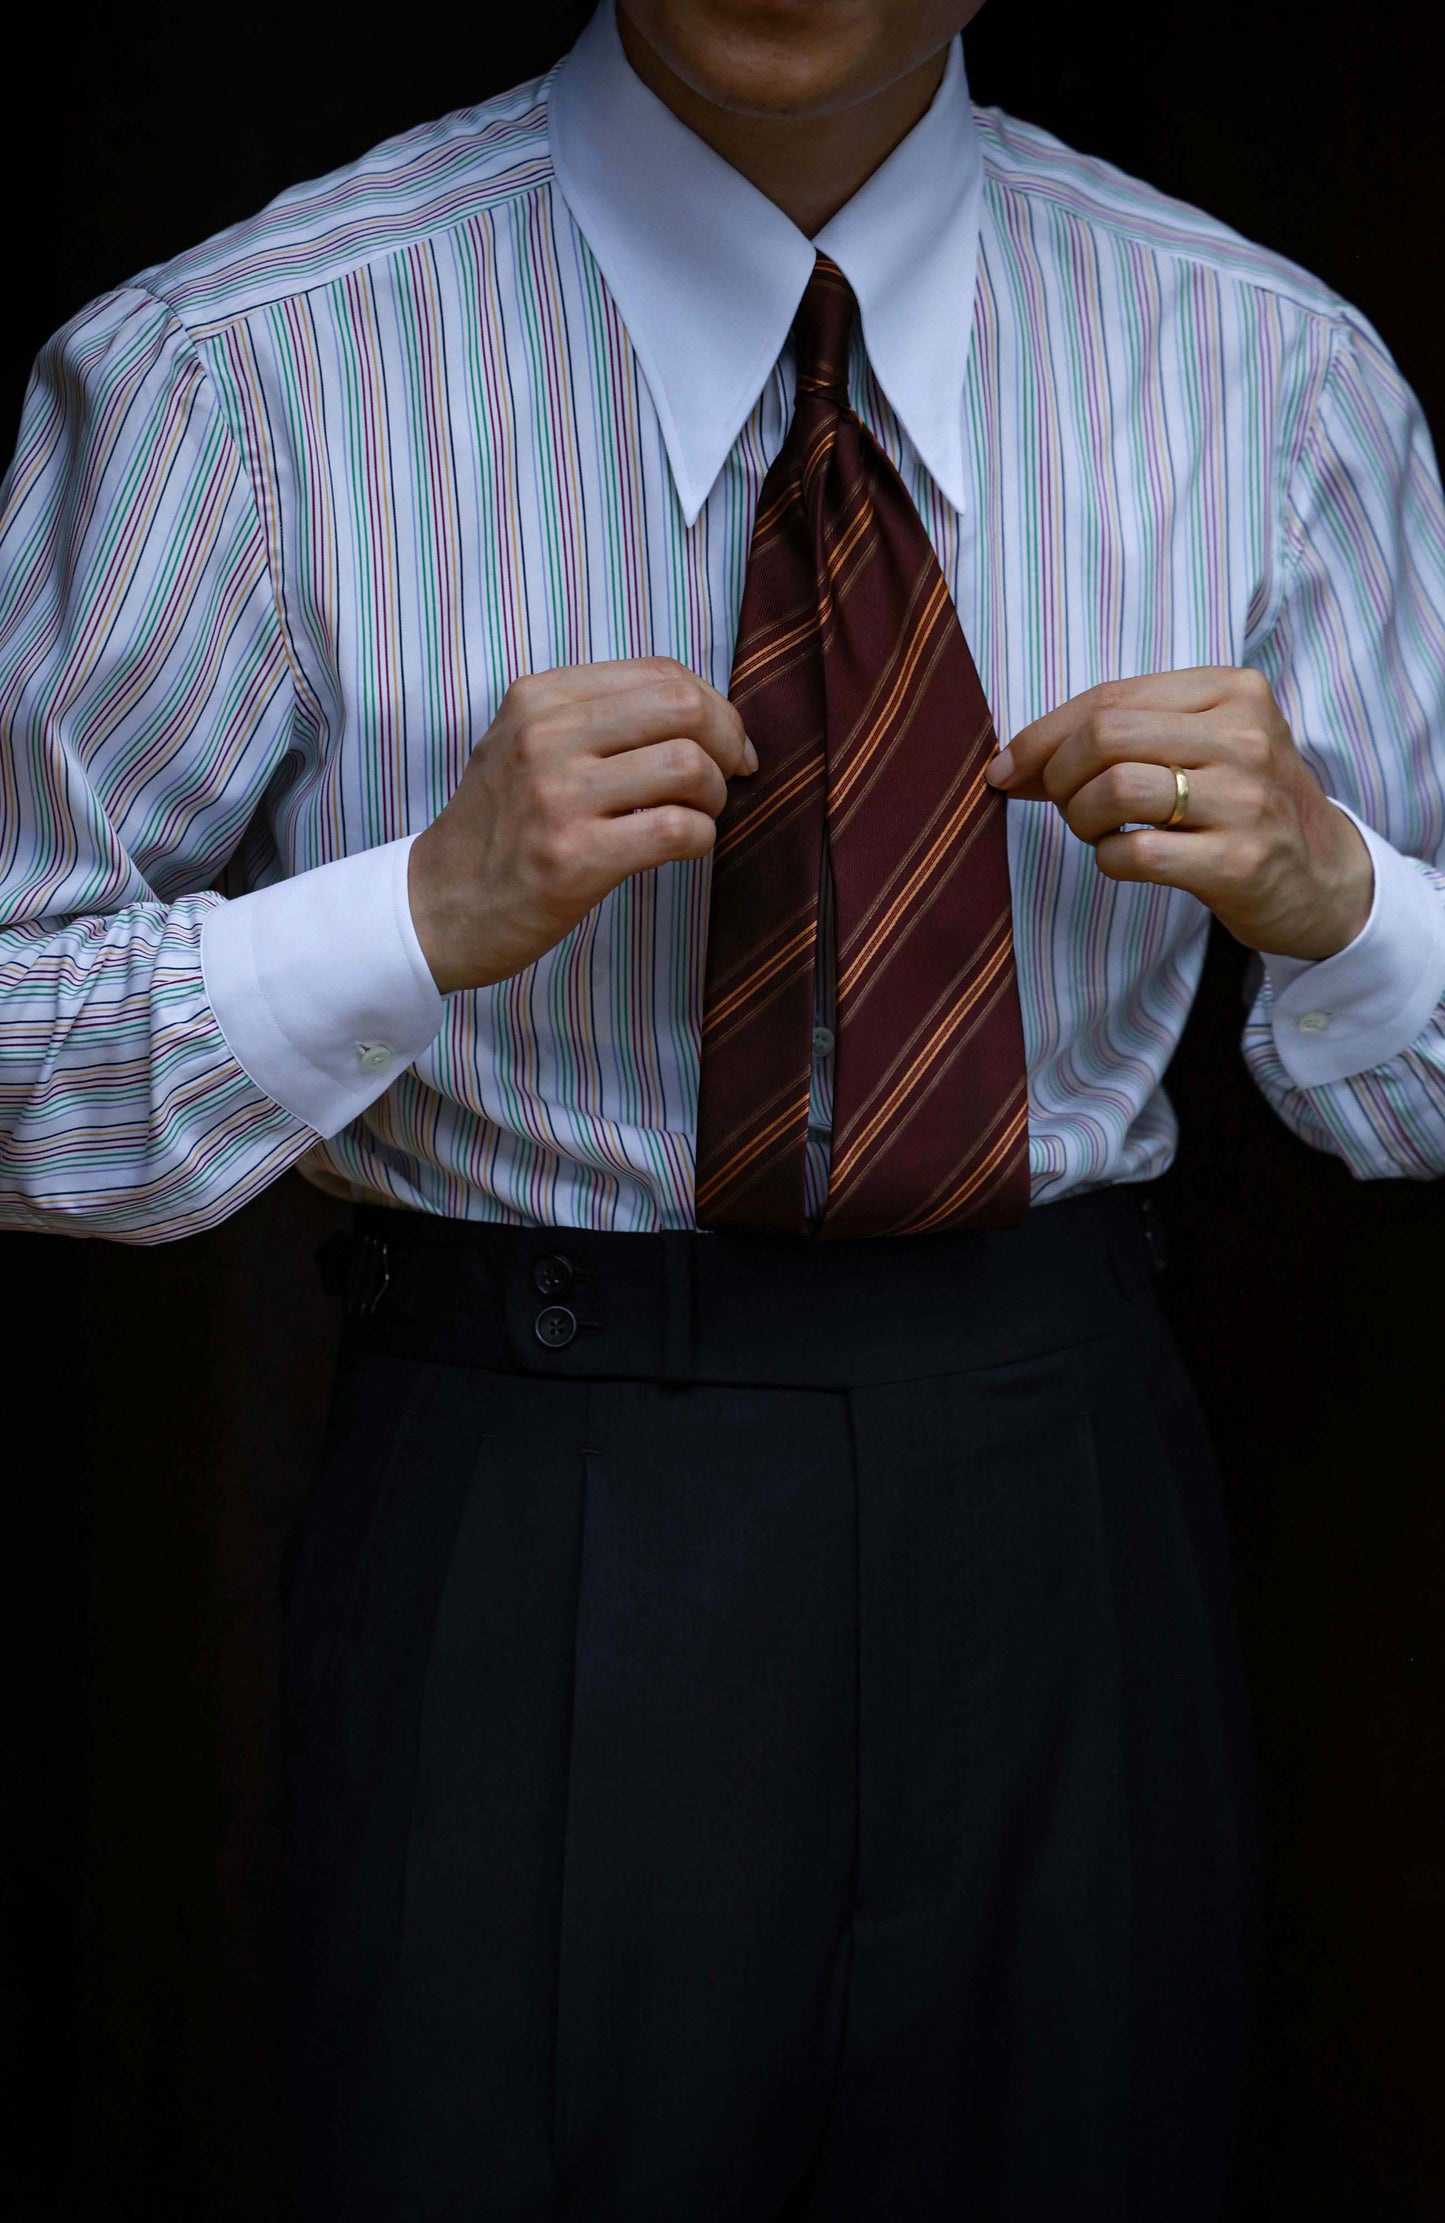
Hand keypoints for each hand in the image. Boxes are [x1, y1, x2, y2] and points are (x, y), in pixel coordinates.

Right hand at [408, 658, 756, 994]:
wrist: (436, 906)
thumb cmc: (499, 828)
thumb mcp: (524, 743)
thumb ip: (595, 716)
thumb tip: (702, 710)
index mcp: (540, 697)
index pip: (661, 672)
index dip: (715, 706)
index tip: (726, 746)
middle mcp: (546, 736)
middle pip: (684, 708)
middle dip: (727, 743)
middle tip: (728, 779)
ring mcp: (558, 797)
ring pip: (689, 766)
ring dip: (715, 797)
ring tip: (697, 817)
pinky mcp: (574, 858)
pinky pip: (677, 829)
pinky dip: (701, 839)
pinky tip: (683, 848)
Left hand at [985, 665, 1373, 960]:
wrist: (1325, 877)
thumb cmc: (1243, 805)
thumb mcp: (1204, 745)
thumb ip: (1122, 736)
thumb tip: (1013, 761)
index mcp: (1231, 690)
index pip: (1109, 697)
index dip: (1042, 735)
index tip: (1007, 768)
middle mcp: (1243, 736)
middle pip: (1105, 735)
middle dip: (1058, 775)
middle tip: (1064, 804)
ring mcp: (1245, 799)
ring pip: (1114, 788)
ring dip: (1080, 818)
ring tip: (1098, 831)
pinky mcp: (1239, 861)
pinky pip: (1135, 852)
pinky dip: (1108, 859)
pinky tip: (1125, 859)